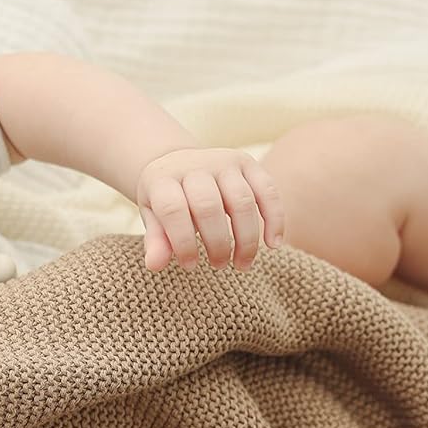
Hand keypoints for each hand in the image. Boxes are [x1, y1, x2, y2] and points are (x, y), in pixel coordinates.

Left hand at [134, 147, 284, 272]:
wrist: (177, 162)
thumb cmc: (165, 199)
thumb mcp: (153, 217)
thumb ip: (156, 240)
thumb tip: (154, 265)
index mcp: (163, 178)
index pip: (173, 209)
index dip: (183, 242)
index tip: (190, 266)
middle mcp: (194, 166)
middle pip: (209, 206)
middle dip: (217, 243)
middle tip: (218, 265)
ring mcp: (223, 161)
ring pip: (242, 201)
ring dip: (246, 238)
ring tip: (242, 264)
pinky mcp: (248, 162)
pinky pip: (268, 190)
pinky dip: (275, 218)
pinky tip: (273, 244)